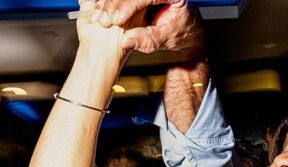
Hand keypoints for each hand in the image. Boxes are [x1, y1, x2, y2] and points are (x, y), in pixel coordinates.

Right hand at [90, 1, 204, 56]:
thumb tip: (125, 42)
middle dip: (115, 4)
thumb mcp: (167, 39)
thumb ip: (148, 40)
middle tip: (105, 19)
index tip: (116, 20)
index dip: (128, 6)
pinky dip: (112, 2)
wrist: (187, 33)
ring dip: (110, 2)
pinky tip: (101, 9)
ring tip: (100, 16)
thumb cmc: (182, 34)